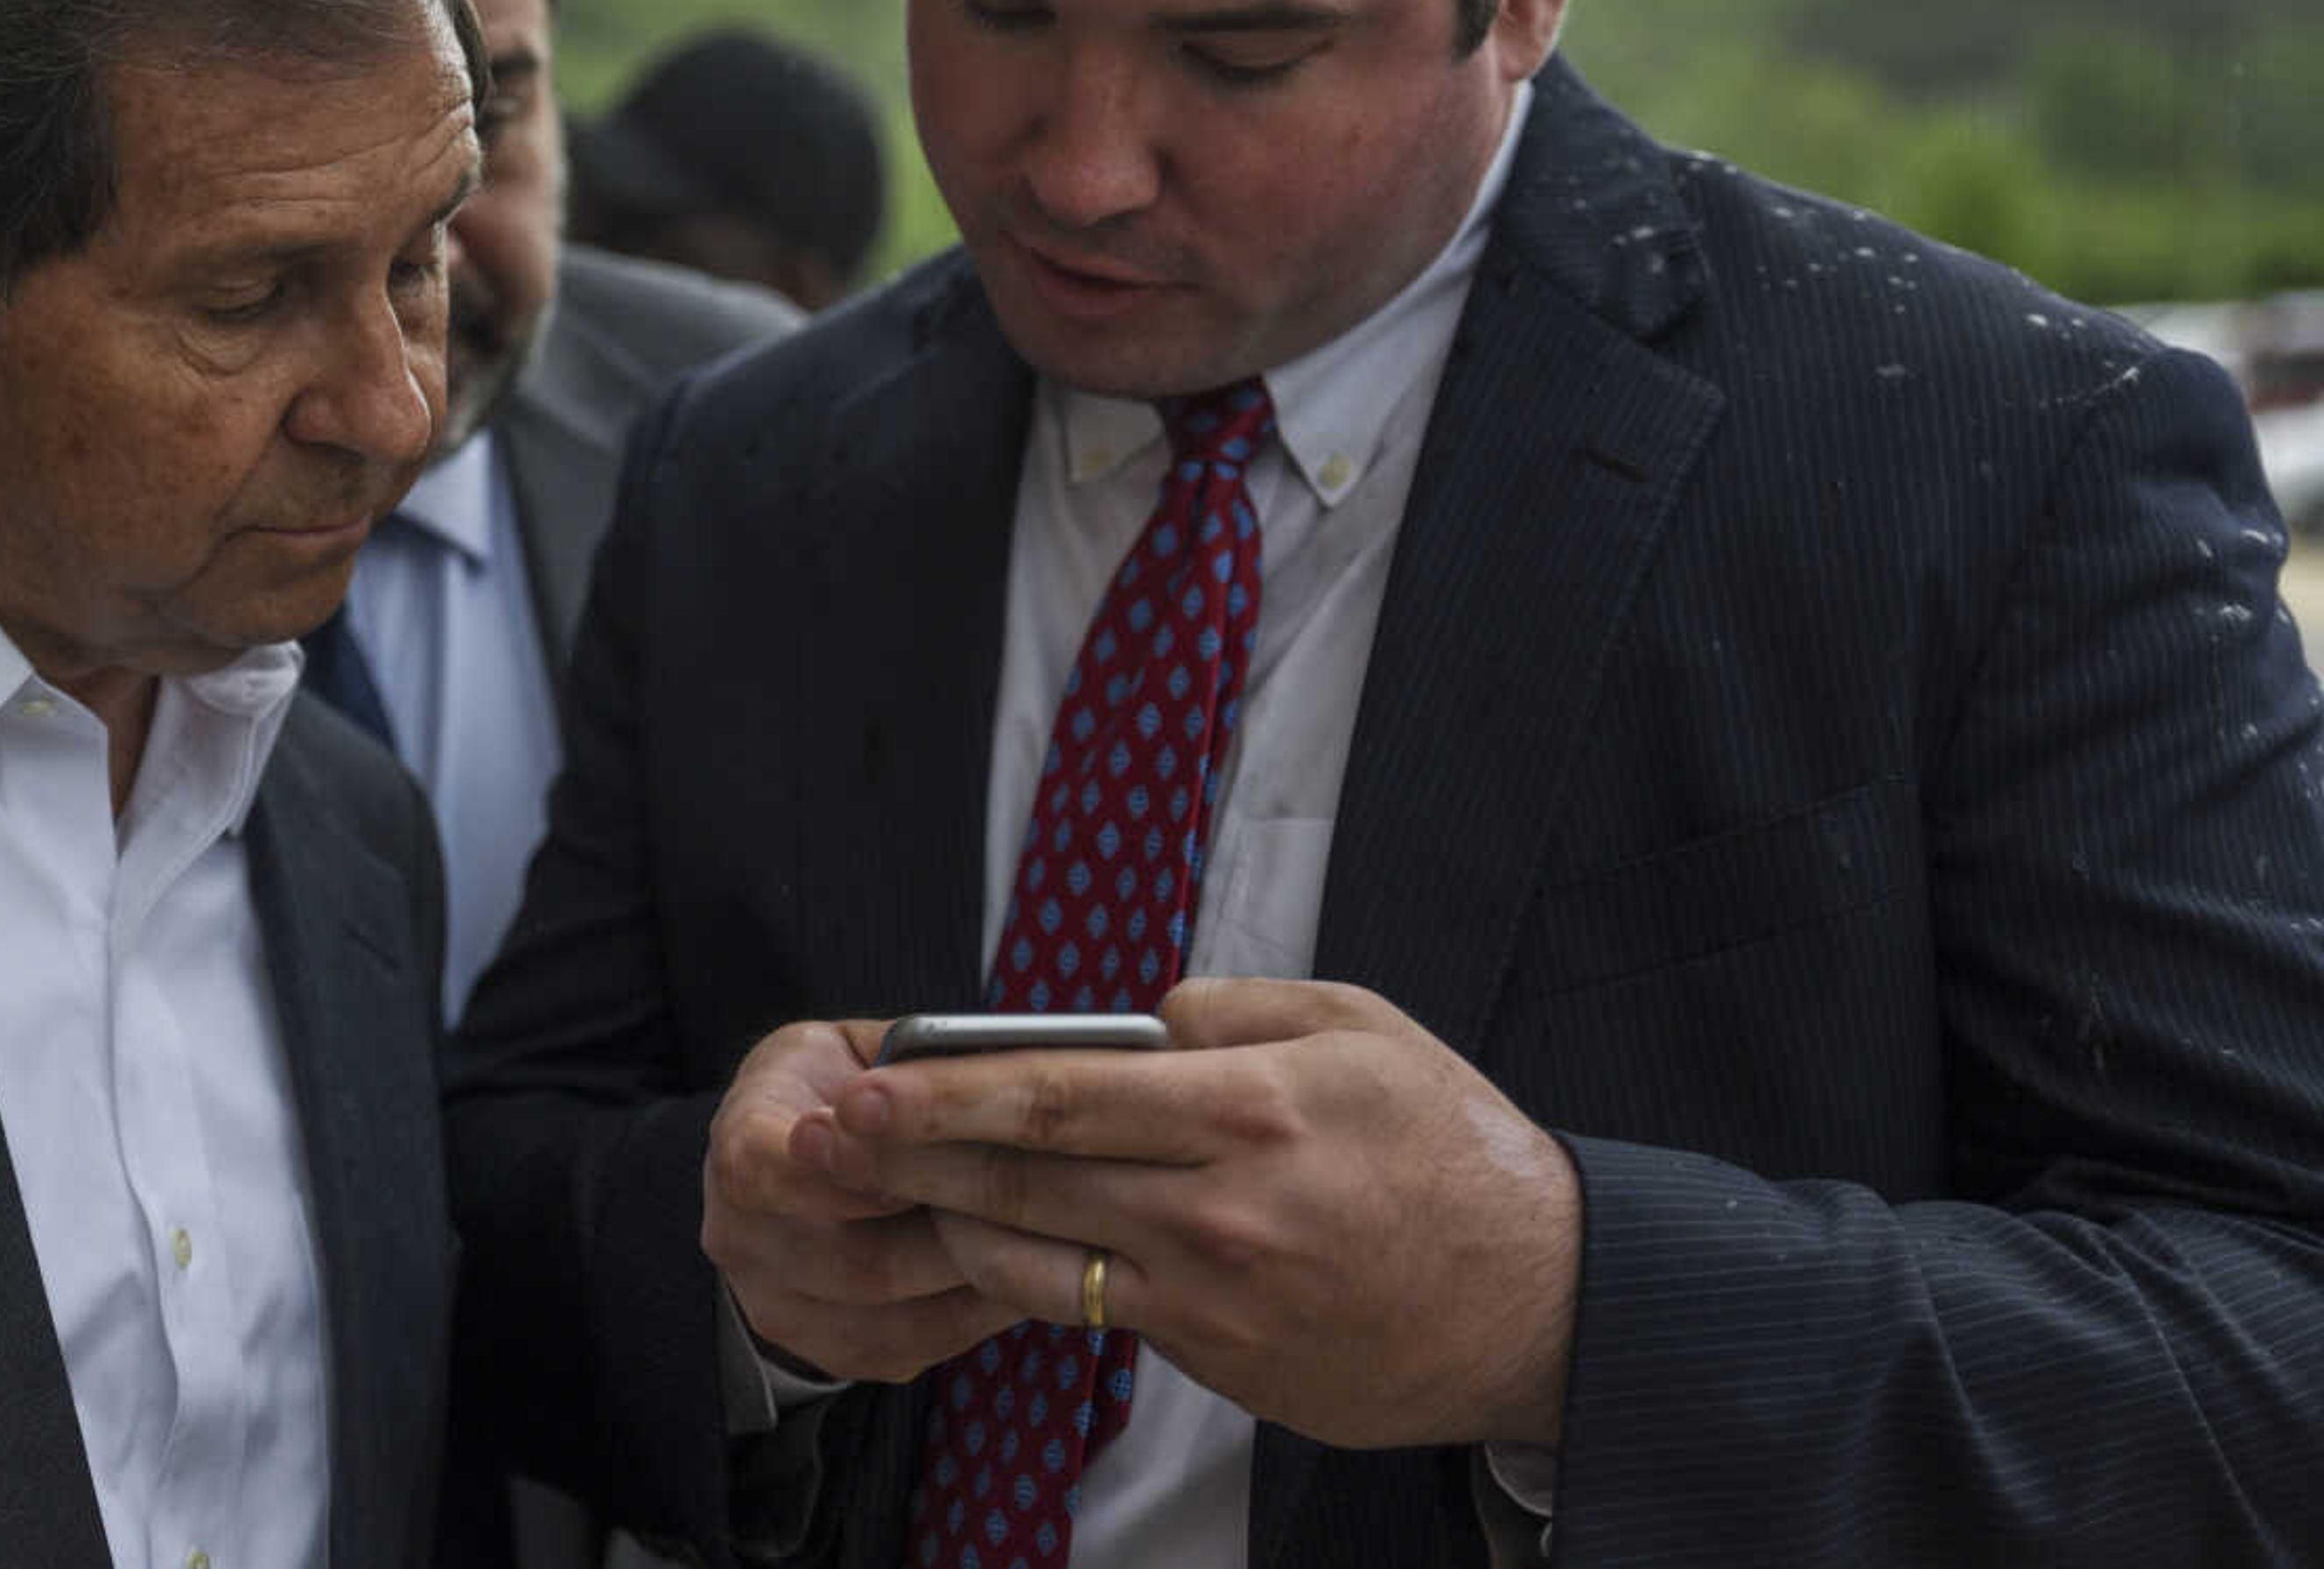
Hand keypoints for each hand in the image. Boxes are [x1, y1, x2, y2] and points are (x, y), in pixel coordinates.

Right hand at [701, 1019, 1021, 1383]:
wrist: (785, 1163)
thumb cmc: (833, 1090)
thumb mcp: (850, 1049)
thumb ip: (902, 1063)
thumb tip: (987, 1074)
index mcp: (742, 1146)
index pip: (780, 1171)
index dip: (865, 1168)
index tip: (942, 1148)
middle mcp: (742, 1238)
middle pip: (858, 1259)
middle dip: (952, 1230)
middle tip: (1035, 1205)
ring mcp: (779, 1307)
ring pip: (895, 1313)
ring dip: (975, 1279)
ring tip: (1041, 1241)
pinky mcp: (828, 1351)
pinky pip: (915, 1346)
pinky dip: (975, 1315)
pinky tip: (1019, 1275)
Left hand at [788, 978, 1578, 1449]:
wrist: (1538, 1302)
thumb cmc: (1451, 1150)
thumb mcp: (1362, 1029)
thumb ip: (1237, 1009)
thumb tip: (1143, 1013)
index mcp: (1249, 1110)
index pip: (1063, 1096)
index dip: (952, 1094)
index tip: (874, 1084)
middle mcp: (1218, 1210)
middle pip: (1029, 1183)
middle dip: (918, 1160)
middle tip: (834, 1139)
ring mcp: (1213, 1300)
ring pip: (1041, 1261)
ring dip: (953, 1225)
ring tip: (888, 1190)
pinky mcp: (1219, 1362)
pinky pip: (1099, 1311)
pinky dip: (1037, 1276)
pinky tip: (995, 1244)